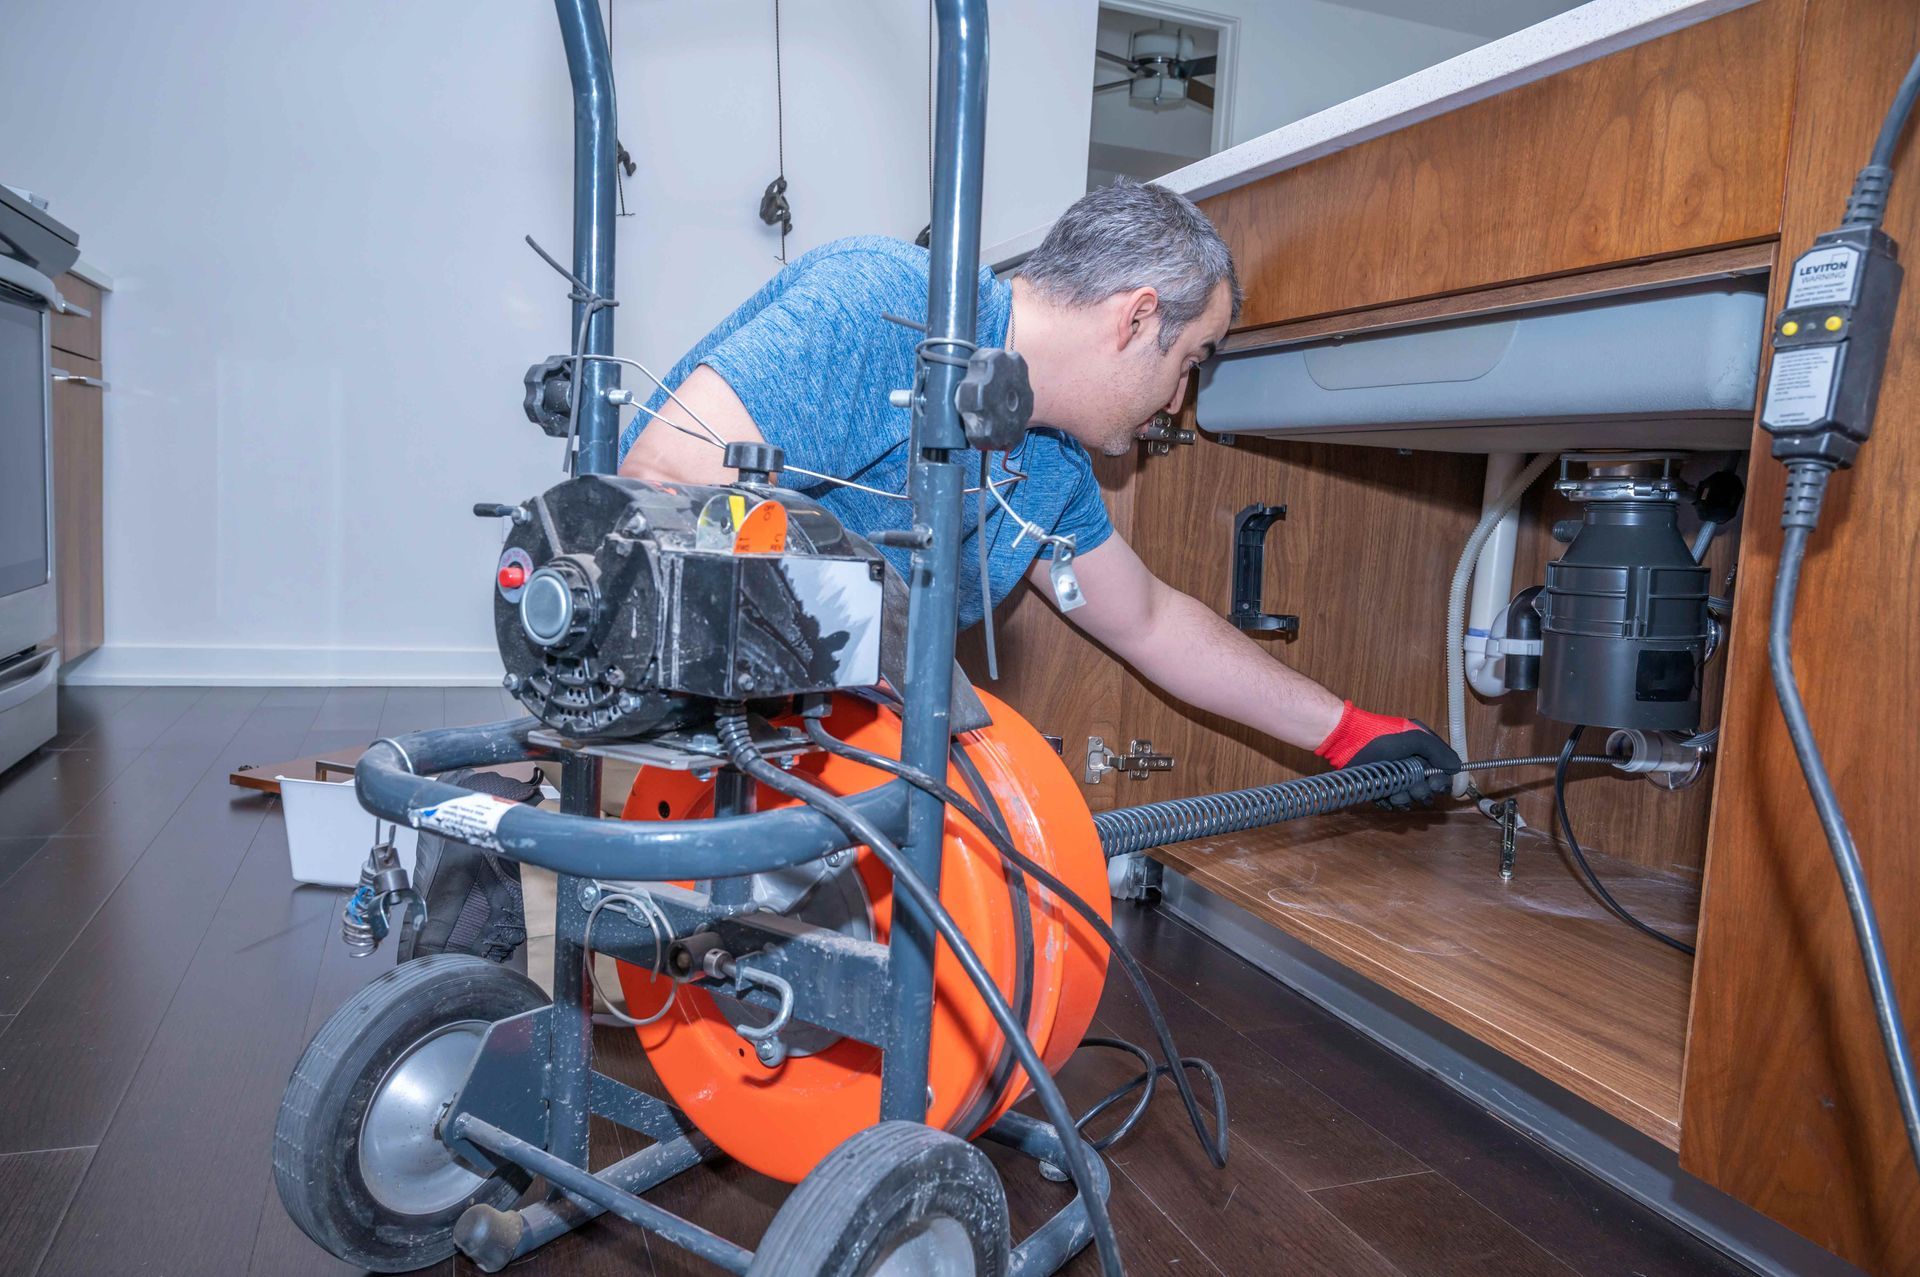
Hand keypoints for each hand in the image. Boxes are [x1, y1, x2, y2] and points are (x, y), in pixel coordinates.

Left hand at [1314, 701, 1462, 808]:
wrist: (1346, 742)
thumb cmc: (1380, 736)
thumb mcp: (1414, 738)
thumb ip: (1438, 751)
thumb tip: (1456, 768)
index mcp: (1423, 748)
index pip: (1443, 771)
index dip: (1442, 782)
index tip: (1435, 785)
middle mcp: (1412, 763)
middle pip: (1428, 788)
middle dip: (1422, 792)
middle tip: (1414, 788)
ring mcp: (1396, 776)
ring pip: (1411, 797)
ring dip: (1406, 798)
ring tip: (1396, 792)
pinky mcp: (1381, 786)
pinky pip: (1392, 802)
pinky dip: (1390, 802)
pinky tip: (1386, 795)